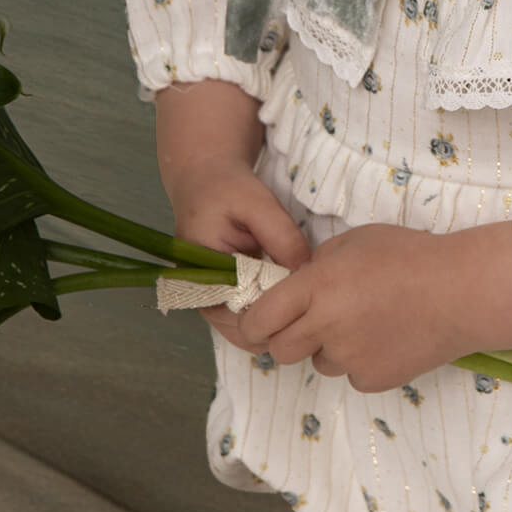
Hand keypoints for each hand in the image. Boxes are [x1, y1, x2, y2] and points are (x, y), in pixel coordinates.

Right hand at [155, 80, 309, 352]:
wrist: (206, 179)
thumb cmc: (228, 190)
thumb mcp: (258, 204)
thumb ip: (282, 237)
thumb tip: (307, 274)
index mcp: (201, 279)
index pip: (242, 319)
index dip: (277, 313)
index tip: (306, 296)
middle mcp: (202, 299)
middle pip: (246, 332)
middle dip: (279, 320)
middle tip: (311, 298)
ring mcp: (212, 302)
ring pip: (250, 329)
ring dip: (276, 316)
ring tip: (303, 294)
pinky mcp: (224, 296)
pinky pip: (250, 314)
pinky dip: (271, 306)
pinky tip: (290, 289)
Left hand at [236, 223, 472, 390]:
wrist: (462, 292)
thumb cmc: (410, 255)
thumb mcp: (356, 240)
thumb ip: (319, 263)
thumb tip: (299, 283)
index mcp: (317, 286)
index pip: (259, 318)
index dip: (252, 321)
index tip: (259, 319)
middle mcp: (326, 326)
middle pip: (279, 350)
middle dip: (287, 337)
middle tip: (311, 321)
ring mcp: (349, 358)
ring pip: (318, 362)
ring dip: (328, 348)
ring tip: (366, 321)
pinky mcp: (371, 380)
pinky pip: (350, 374)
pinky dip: (360, 360)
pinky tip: (386, 336)